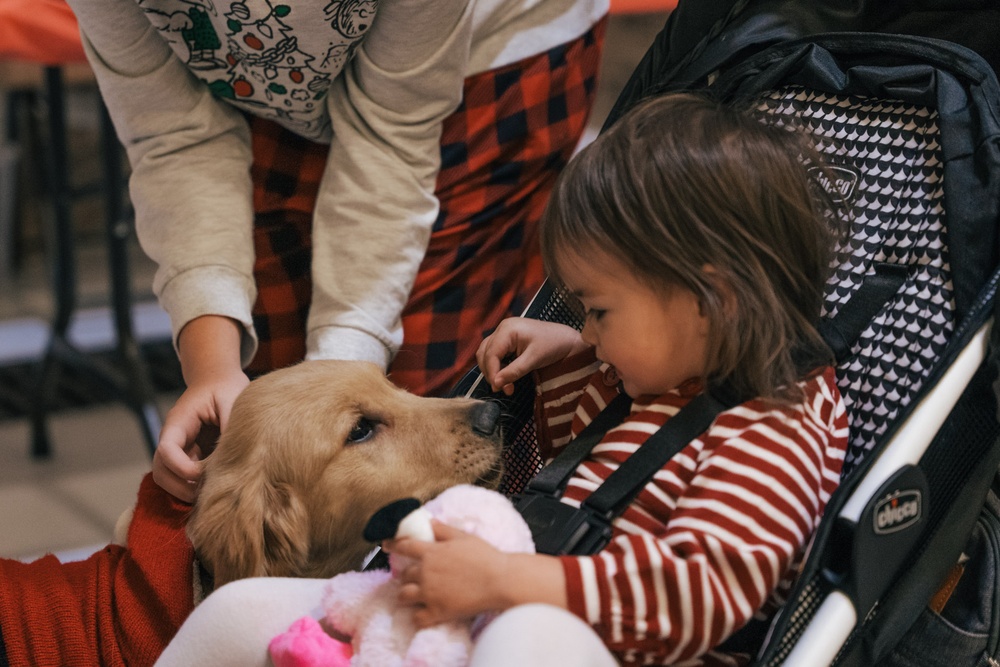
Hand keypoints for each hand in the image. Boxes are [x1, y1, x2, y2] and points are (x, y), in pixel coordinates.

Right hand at [153, 315, 246, 502]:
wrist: (219, 381)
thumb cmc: (225, 387)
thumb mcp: (232, 399)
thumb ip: (230, 426)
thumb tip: (233, 455)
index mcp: (179, 422)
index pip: (166, 450)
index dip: (181, 467)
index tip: (202, 473)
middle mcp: (174, 438)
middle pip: (160, 470)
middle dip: (179, 487)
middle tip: (207, 494)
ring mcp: (180, 449)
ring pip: (168, 478)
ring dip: (184, 491)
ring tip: (211, 494)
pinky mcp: (190, 456)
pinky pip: (183, 478)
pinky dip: (194, 487)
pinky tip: (214, 488)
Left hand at [390, 522, 567, 627]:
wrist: (500, 581)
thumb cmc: (485, 557)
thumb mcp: (463, 536)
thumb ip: (442, 529)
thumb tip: (428, 521)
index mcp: (431, 552)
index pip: (403, 546)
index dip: (392, 544)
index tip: (385, 545)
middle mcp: (426, 573)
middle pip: (403, 574)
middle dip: (406, 575)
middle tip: (412, 576)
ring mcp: (430, 594)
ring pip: (404, 596)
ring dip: (406, 595)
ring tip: (412, 595)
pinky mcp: (437, 612)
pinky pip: (417, 618)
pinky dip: (418, 616)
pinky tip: (423, 613)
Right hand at [476, 318, 589, 394]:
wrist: (566, 339)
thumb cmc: (553, 345)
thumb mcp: (534, 359)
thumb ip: (514, 371)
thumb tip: (496, 384)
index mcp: (507, 329)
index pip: (491, 353)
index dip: (492, 372)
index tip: (498, 388)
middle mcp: (502, 328)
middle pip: (485, 353)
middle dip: (491, 372)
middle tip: (503, 389)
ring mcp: (504, 332)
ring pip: (487, 353)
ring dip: (492, 369)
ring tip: (505, 384)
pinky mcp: (507, 339)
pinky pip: (495, 353)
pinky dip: (497, 365)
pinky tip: (507, 375)